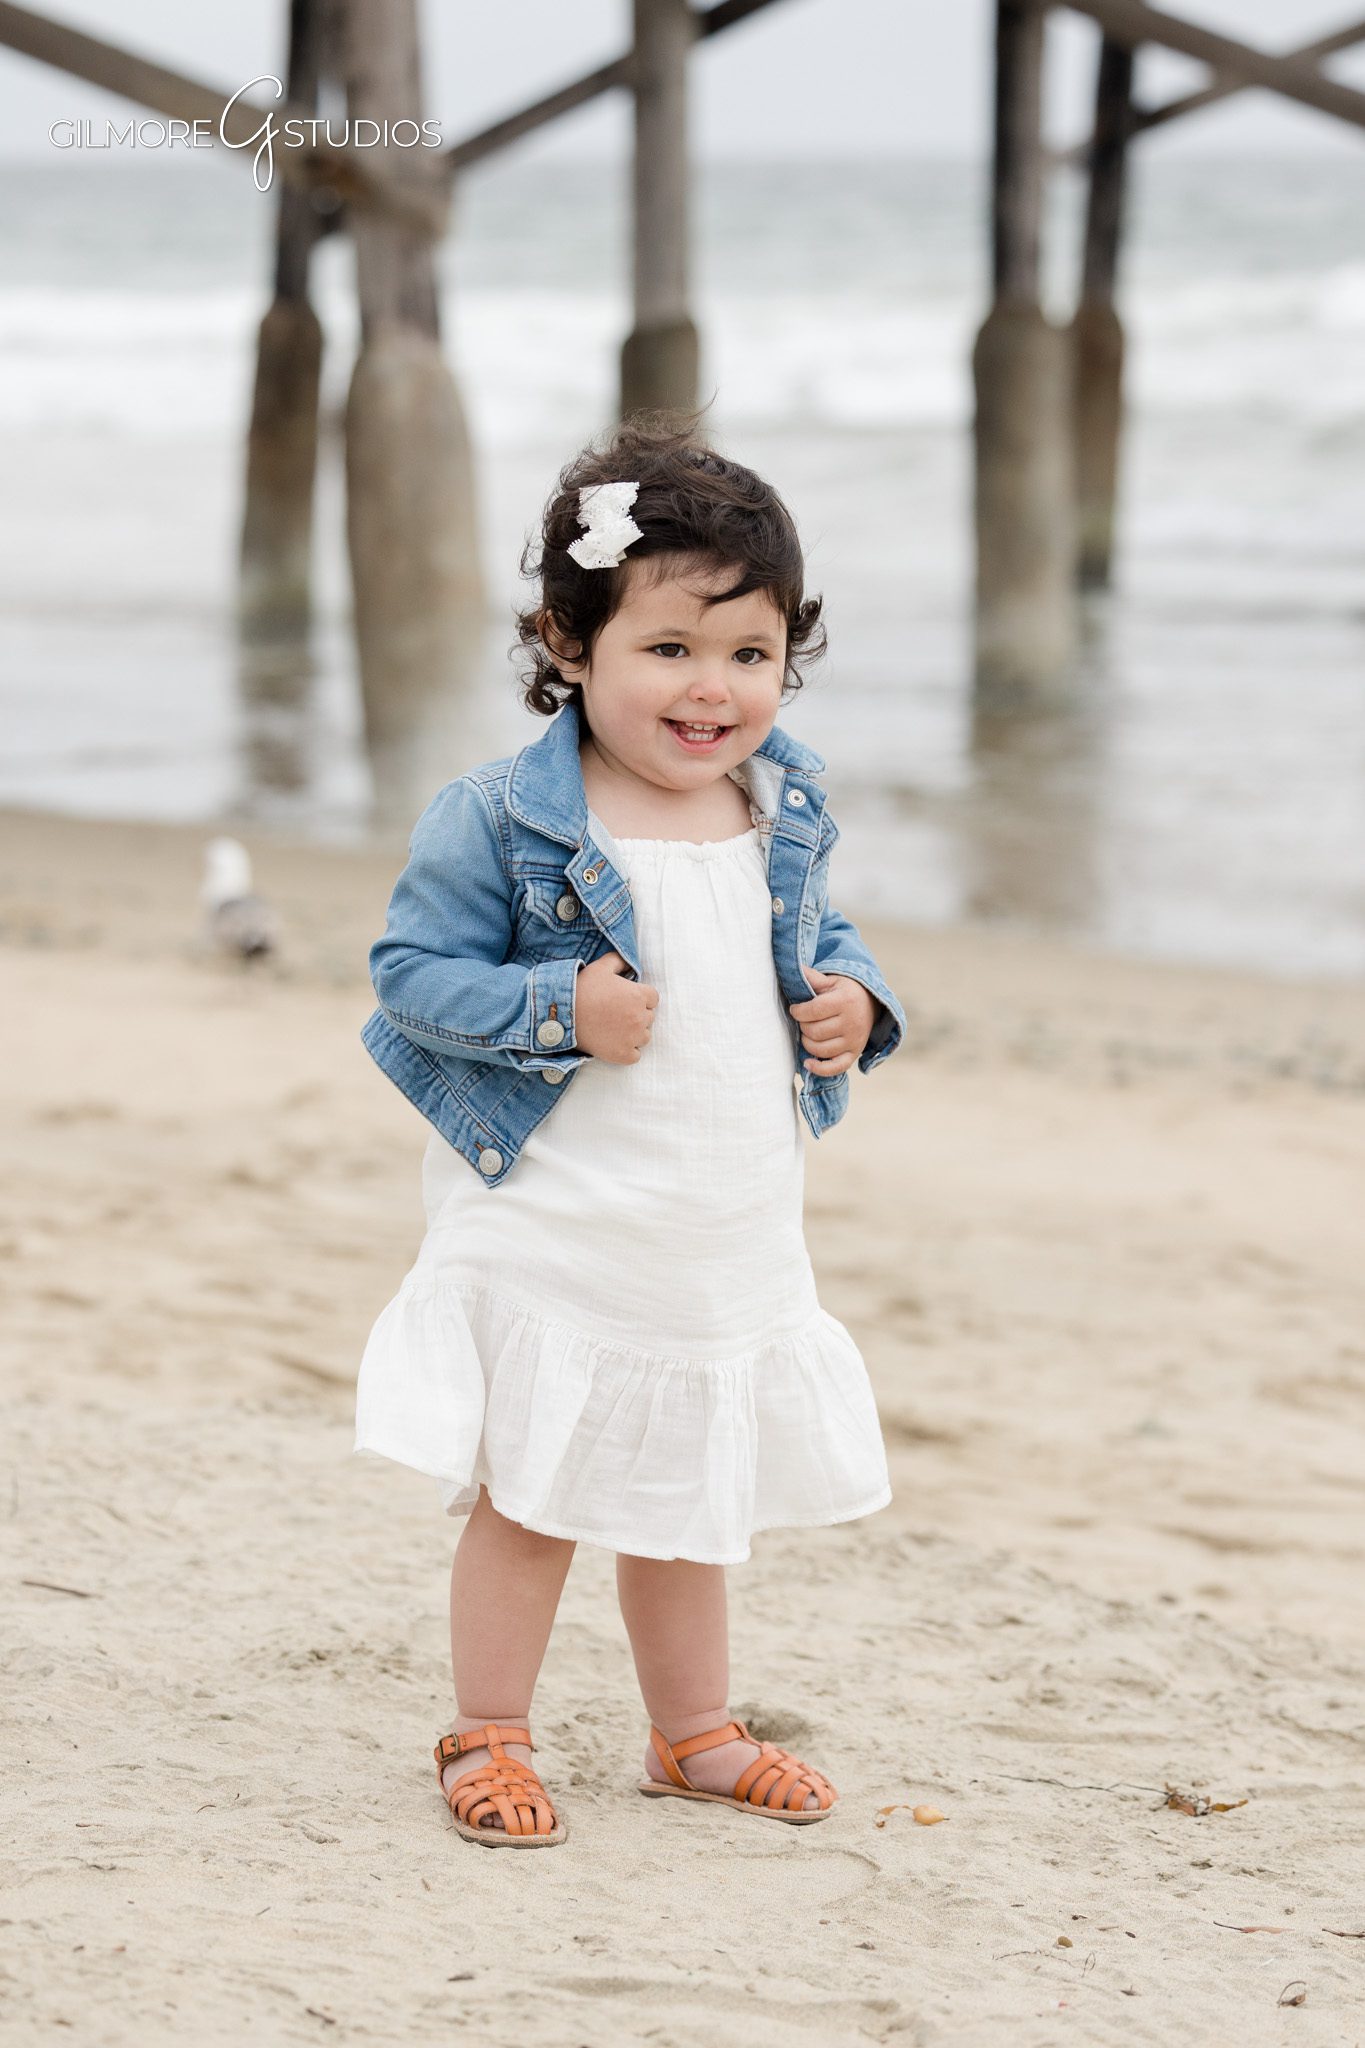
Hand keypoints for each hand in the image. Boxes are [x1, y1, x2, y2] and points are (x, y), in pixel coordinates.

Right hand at [572, 949, 659, 1063]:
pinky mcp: (622, 1055)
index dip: (640, 998)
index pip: (653, 998)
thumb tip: (628, 963)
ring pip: (644, 1037)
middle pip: (649, 1017)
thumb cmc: (582, 989)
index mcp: (638, 995)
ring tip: (616, 1029)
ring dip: (634, 1034)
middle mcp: (640, 1017)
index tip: (626, 999)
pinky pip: (635, 1056)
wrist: (562, 1015)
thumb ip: (618, 960)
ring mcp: (632, 1038)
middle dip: (636, 1014)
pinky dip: (627, 1052)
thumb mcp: (600, 967)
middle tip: (617, 1014)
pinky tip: (615, 1044)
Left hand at [788, 967, 874, 1075]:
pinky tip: (808, 1063)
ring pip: (821, 1050)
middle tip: (803, 1021)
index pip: (813, 1011)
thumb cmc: (845, 991)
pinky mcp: (855, 1054)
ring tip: (807, 1034)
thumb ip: (812, 977)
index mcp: (845, 1001)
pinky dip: (820, 1069)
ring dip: (807, 1043)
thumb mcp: (831, 981)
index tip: (795, 1009)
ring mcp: (855, 1041)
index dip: (798, 1012)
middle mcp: (852, 1022)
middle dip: (803, 1026)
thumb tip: (794, 968)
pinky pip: (836, 1068)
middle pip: (815, 1032)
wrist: (871, 1003)